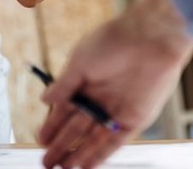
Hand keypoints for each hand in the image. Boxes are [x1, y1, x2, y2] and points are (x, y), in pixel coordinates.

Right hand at [37, 0, 192, 168]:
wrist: (151, 37)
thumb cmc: (115, 40)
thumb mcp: (80, 61)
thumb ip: (64, 85)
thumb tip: (45, 100)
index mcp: (86, 81)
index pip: (66, 109)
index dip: (53, 125)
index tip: (41, 139)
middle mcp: (101, 97)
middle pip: (78, 128)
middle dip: (62, 145)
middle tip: (48, 162)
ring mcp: (118, 109)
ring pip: (95, 138)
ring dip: (79, 154)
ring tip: (63, 168)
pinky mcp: (136, 117)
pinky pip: (116, 141)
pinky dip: (101, 154)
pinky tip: (86, 165)